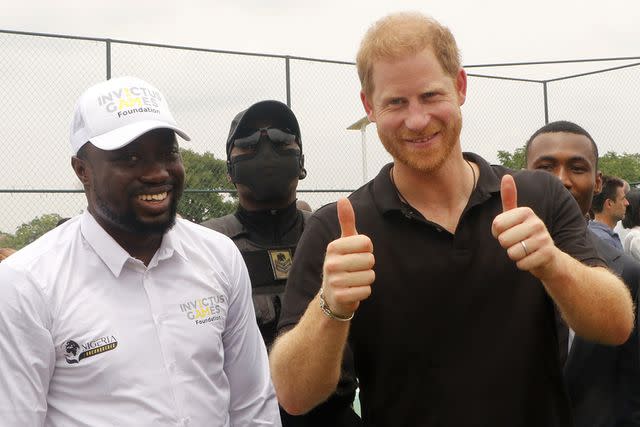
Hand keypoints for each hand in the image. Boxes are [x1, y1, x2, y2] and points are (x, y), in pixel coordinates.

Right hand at [321, 198, 374, 317]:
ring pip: (370, 276)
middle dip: (368, 266)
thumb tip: (342, 198)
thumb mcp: (344, 242)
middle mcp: (331, 263)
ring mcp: (334, 281)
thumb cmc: (342, 263)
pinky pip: (366, 291)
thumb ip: (346, 221)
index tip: (356, 254)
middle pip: (370, 260)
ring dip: (367, 279)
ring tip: (354, 280)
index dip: (367, 250)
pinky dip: (364, 292)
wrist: (331, 295)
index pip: (367, 243)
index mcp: (333, 247)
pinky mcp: (340, 296)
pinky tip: (353, 291)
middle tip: (356, 269)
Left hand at [491, 174, 558, 279]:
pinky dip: (522, 264)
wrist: (548, 257)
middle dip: (506, 245)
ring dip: (514, 255)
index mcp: (526, 212)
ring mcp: (544, 238)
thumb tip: (507, 176)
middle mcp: (537, 222)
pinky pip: (521, 263)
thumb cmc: (526, 234)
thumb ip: (509, 198)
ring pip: (512, 252)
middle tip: (518, 243)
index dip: (497, 233)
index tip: (508, 232)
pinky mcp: (547, 254)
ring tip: (524, 250)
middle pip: (503, 240)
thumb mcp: (516, 216)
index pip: (496, 225)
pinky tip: (530, 259)